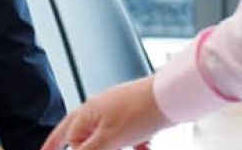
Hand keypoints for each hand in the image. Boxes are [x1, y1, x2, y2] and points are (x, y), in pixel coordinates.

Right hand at [39, 76, 168, 149]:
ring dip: (114, 148)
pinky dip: (132, 145)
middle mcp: (99, 109)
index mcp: (87, 112)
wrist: (171, 97)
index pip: (70, 139)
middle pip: (83, 134)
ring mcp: (117, 111)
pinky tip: (142, 147)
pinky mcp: (134, 115)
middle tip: (76, 148)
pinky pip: (126, 136)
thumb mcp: (108, 140)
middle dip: (84, 147)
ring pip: (107, 138)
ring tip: (128, 148)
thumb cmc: (140, 111)